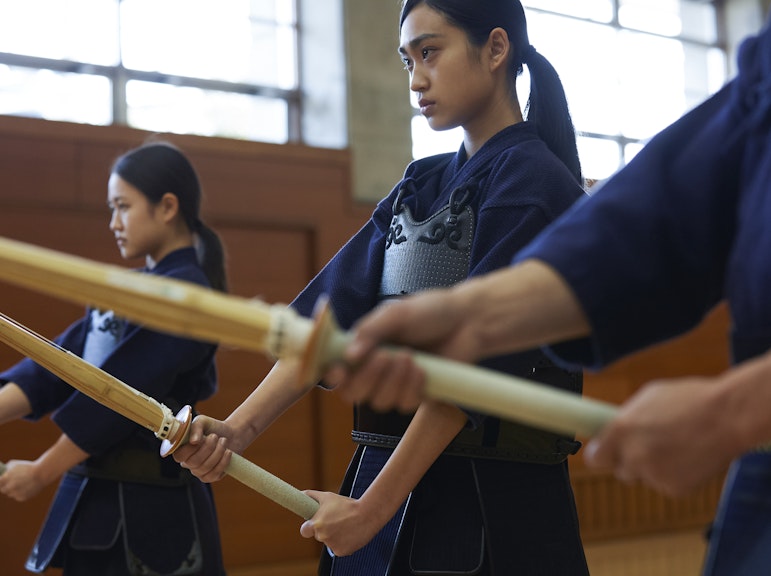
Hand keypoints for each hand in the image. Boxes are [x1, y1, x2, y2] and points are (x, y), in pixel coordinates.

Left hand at [0, 460, 46, 500]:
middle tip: (11, 482)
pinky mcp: (21, 498)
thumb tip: (3, 473)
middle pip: (3, 490)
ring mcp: (14, 494)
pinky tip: (27, 486)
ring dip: (13, 490)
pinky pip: (18, 496)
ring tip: (22, 483)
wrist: (42, 473)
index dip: (0, 481)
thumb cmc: (28, 466)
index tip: (2, 480)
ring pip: (11, 493)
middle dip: (5, 486)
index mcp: (4, 479)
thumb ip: (6, 470)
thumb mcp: (15, 464)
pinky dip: (21, 492)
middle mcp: (8, 488)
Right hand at [172, 415, 234, 482]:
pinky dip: (223, 462)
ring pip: (205, 468)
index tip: (201, 438)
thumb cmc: (213, 427)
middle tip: (215, 436)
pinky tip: (228, 452)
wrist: (232, 434)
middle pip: (193, 462)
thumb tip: (193, 441)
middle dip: (207, 448)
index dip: (189, 449)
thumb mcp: (202, 421)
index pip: (179, 456)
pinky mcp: (212, 476)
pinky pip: (214, 474)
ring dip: (217, 452)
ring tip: (224, 440)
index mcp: (182, 450)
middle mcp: (188, 463)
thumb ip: (195, 427)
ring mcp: (199, 471)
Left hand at [299, 491, 385, 555]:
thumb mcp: (328, 496)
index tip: (313, 524)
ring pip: (329, 541)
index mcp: (317, 524)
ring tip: (346, 525)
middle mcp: (322, 537)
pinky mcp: (341, 552)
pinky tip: (350, 533)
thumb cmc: (347, 505)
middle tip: (336, 520)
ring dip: (335, 535)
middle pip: (319, 535)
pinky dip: (343, 542)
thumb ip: (312, 496)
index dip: (309, 527)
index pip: (304, 531)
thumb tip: (301, 494)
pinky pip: (338, 548)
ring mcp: (332, 545)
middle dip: (325, 529)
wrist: (367, 514)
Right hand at [325, 289, 474, 411]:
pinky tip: (423, 370)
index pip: (336, 369)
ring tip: (411, 357)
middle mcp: (374, 368)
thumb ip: (371, 331)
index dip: (333, 375)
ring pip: (379, 402)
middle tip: (386, 356)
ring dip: (394, 382)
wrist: (466, 321)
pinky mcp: (415, 394)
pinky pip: (404, 405)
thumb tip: (350, 355)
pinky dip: (412, 388)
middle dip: (368, 378)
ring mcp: (394, 383)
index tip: (340, 371)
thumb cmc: (430, 311)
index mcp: (362, 346)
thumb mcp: (396, 314)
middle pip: (353, 393)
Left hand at [584, 376, 739, 495]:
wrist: (727, 417)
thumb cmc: (689, 399)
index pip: (595, 458)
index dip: (601, 454)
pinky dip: (675, 475)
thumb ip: (627, 418)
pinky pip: (667, 484)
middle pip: (620, 470)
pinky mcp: (675, 489)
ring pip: (645, 477)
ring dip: (654, 467)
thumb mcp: (648, 398)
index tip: (605, 451)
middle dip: (630, 461)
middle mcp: (633, 456)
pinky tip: (690, 457)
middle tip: (648, 446)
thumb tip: (615, 427)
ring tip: (677, 446)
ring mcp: (653, 475)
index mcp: (621, 431)